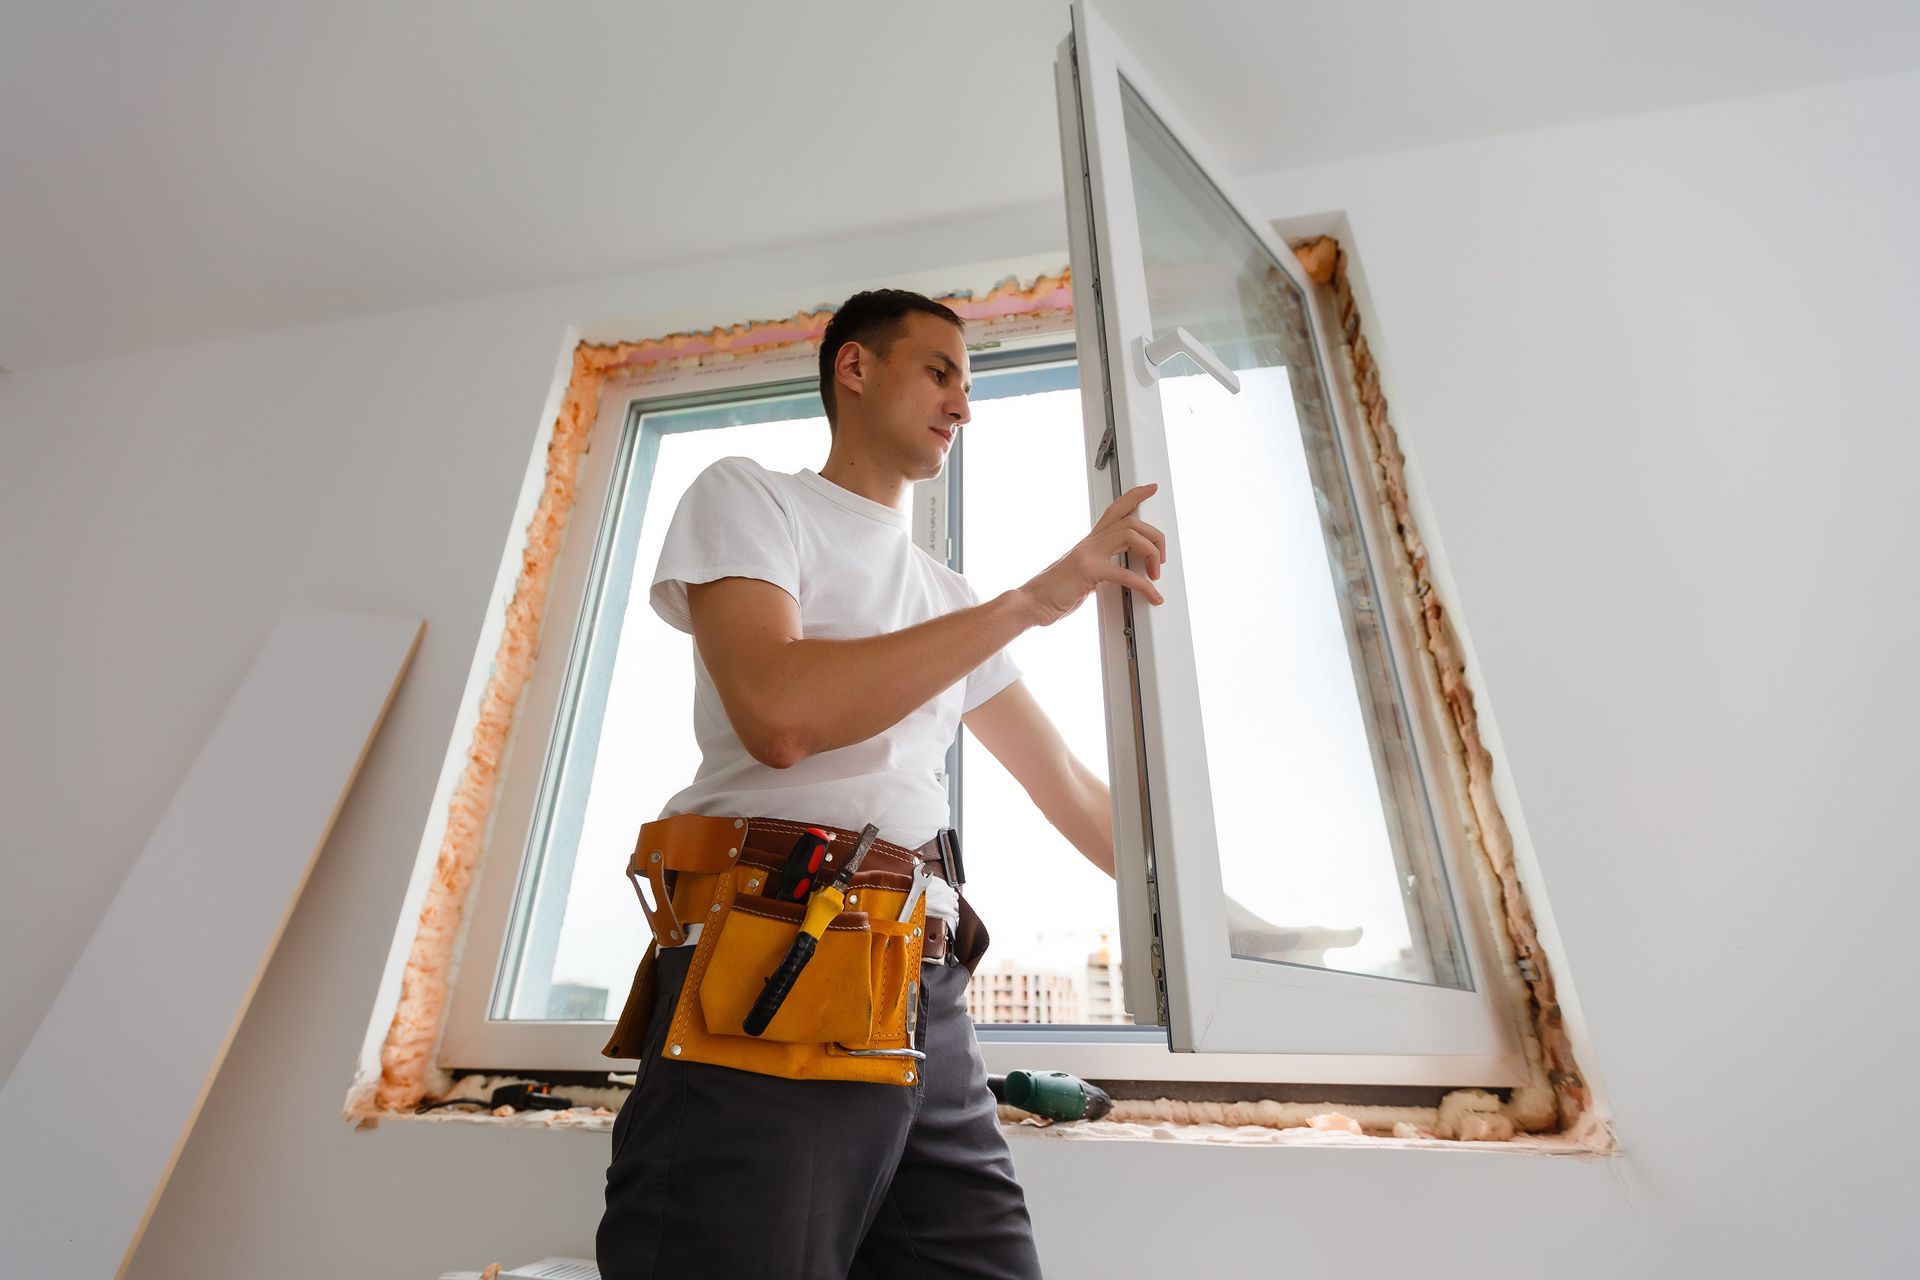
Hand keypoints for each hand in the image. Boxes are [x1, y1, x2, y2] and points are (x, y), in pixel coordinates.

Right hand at [1017, 484, 1166, 625]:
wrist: (1028, 604)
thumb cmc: (1051, 595)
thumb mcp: (1079, 577)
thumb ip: (1097, 570)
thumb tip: (1117, 576)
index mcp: (1088, 544)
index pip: (1114, 511)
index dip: (1134, 497)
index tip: (1150, 489)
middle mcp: (1088, 543)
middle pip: (1130, 521)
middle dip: (1154, 536)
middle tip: (1161, 557)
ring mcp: (1087, 554)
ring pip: (1131, 535)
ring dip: (1151, 553)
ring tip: (1155, 574)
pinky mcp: (1088, 571)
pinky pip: (1126, 574)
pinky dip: (1145, 586)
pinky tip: (1153, 595)